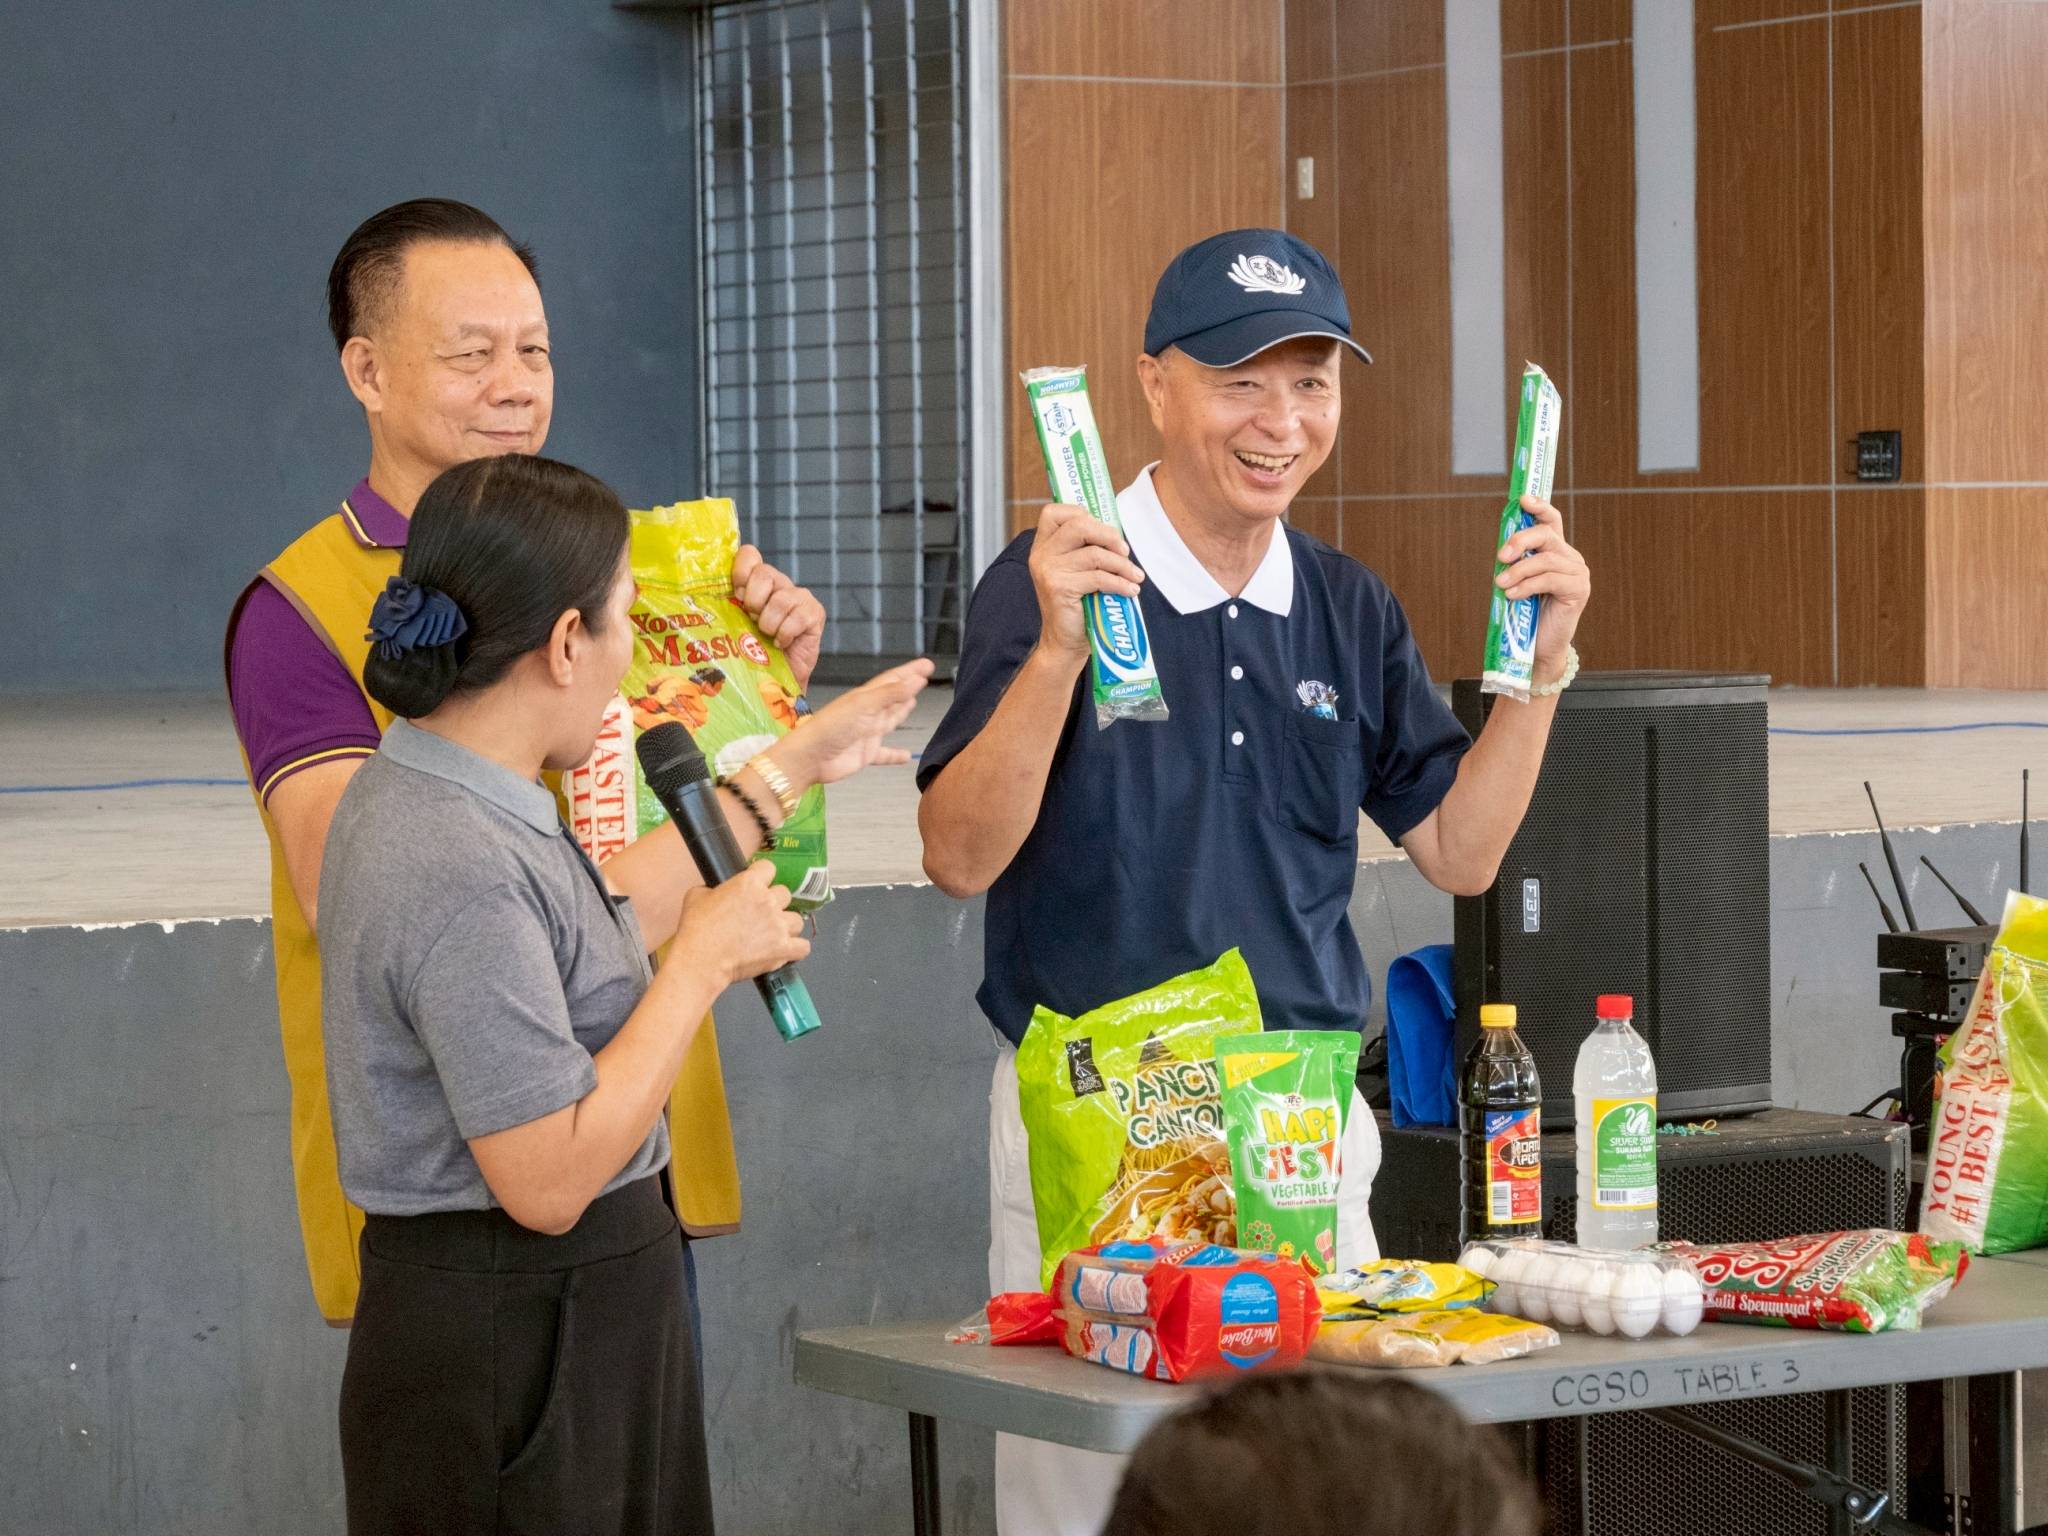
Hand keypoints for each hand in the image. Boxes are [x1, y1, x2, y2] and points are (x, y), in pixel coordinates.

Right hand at [671, 861, 809, 986]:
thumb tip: (717, 892)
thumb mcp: (696, 895)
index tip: (759, 885)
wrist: (701, 959)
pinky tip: (785, 950)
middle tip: (762, 915)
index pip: (769, 868)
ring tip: (773, 934)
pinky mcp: (783, 949)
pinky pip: (803, 946)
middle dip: (775, 903)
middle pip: (785, 894)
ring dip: (787, 926)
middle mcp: (768, 901)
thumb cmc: (697, 930)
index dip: (763, 877)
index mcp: (749, 883)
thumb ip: (714, 889)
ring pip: (797, 920)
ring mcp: (778, 925)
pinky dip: (795, 949)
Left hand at [732, 545, 825, 688]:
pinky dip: (785, 634)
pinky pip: (797, 617)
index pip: (749, 554)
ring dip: (768, 623)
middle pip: (764, 573)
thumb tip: (688, 605)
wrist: (775, 680)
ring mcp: (799, 597)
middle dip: (753, 600)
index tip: (736, 594)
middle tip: (751, 620)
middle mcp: (779, 583)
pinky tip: (781, 643)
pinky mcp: (814, 613)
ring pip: (780, 599)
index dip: (740, 572)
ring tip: (767, 636)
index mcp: (756, 581)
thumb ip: (719, 609)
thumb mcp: (730, 626)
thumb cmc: (751, 654)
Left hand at [766, 658, 934, 788]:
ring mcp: (866, 733)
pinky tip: (906, 756)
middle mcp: (867, 713)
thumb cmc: (829, 727)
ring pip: (889, 719)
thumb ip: (891, 694)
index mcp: (865, 697)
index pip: (893, 680)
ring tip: (912, 702)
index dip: (910, 671)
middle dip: (908, 687)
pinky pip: (884, 754)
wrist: (809, 758)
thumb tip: (917, 679)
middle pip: (892, 697)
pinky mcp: (864, 754)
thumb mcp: (864, 705)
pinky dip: (895, 754)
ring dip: (901, 711)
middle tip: (922, 678)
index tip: (927, 664)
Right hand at [1026, 503, 1144, 664]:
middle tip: (1125, 551)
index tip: (1104, 530)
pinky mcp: (1060, 588)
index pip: (1054, 512)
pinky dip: (1120, 583)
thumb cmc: (1078, 605)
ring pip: (1095, 554)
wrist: (1065, 641)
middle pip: (1079, 526)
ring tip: (1135, 576)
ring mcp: (1048, 571)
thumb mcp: (1077, 570)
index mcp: (1043, 546)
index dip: (1081, 513)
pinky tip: (1131, 590)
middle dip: (1109, 535)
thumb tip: (1117, 534)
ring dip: (1122, 564)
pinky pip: (1099, 577)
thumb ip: (1086, 549)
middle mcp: (1041, 555)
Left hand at [1497, 494, 1590, 681]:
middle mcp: (1570, 558)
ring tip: (1500, 585)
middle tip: (1500, 556)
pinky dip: (1527, 586)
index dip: (1539, 507)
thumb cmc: (1525, 614)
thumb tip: (1501, 549)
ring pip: (1545, 559)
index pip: (1551, 521)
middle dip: (1520, 541)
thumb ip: (1515, 563)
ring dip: (1518, 571)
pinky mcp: (1578, 590)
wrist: (1538, 648)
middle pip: (1545, 535)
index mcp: (1556, 551)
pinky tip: (1513, 595)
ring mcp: (1578, 573)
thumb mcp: (1518, 581)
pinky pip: (1549, 579)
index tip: (1522, 499)